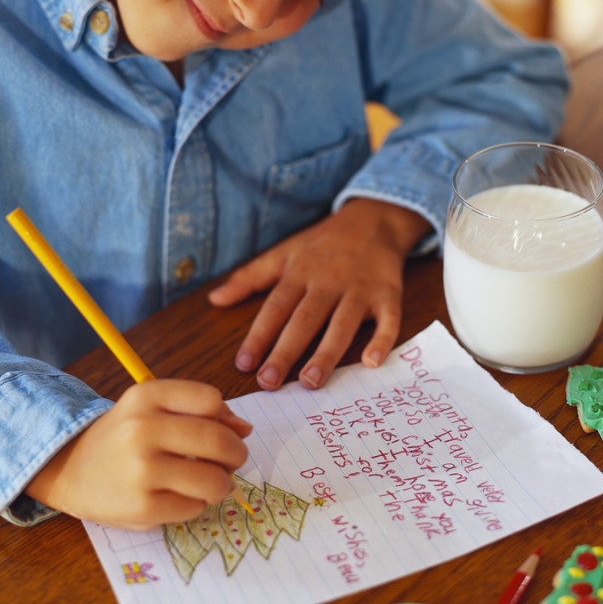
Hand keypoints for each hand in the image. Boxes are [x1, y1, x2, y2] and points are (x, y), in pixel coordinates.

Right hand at [25, 379, 251, 529]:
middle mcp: (142, 429)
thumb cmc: (123, 436)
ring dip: (221, 485)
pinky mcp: (141, 508)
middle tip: (231, 463)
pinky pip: (194, 508)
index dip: (225, 418)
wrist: (69, 469)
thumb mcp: (152, 408)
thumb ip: (198, 411)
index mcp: (146, 396)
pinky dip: (196, 505)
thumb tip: (244, 429)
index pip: (211, 400)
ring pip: (214, 480)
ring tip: (209, 484)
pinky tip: (179, 498)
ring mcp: (141, 470)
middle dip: (236, 455)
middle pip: (218, 441)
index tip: (221, 430)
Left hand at [207, 198, 430, 390]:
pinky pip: (388, 320)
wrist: (374, 221)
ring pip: (342, 324)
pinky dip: (382, 340)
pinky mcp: (388, 294)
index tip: (244, 364)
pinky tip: (371, 363)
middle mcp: (328, 282)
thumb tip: (214, 299)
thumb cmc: (323, 244)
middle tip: (269, 382)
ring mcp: (360, 289)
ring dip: (326, 353)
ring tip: (310, 382)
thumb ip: (248, 278)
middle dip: (286, 351)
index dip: (259, 336)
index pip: (275, 308)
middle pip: (305, 320)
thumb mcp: (283, 253)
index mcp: (300, 273)